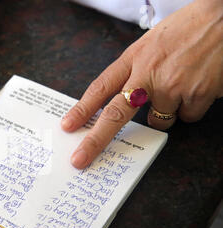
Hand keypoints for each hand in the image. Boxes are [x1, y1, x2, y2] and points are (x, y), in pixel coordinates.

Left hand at [61, 0, 222, 168]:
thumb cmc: (189, 27)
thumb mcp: (152, 42)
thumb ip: (136, 69)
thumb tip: (125, 98)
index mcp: (133, 58)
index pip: (100, 88)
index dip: (82, 109)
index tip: (68, 126)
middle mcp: (147, 73)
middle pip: (115, 115)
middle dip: (95, 141)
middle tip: (80, 159)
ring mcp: (171, 85)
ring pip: (158, 121)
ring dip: (166, 111)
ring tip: (182, 83)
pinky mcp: (195, 95)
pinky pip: (186, 117)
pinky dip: (191, 107)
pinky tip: (199, 85)